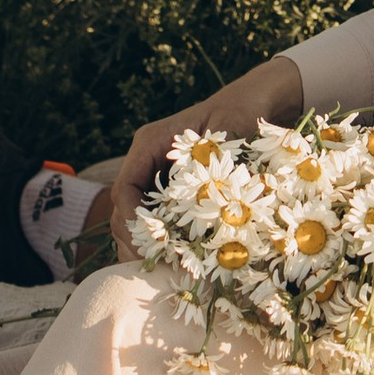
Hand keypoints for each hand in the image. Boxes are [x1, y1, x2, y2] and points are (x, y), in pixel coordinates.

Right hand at [110, 54, 302, 257]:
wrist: (250, 103)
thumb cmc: (239, 113)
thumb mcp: (227, 135)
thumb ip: (212, 166)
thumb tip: (205, 208)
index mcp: (150, 143)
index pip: (125, 188)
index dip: (133, 221)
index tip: (153, 246)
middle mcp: (146, 162)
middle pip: (123, 211)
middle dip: (138, 242)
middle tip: (159, 269)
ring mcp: (155, 179)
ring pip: (135, 222)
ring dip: (149, 248)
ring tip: (169, 271)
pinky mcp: (169, 195)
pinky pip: (155, 223)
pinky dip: (164, 244)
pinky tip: (182, 261)